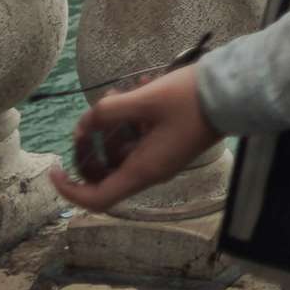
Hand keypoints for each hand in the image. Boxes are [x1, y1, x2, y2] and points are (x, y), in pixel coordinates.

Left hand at [47, 65, 221, 213]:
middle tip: (86, 122)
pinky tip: (137, 92)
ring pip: (120, 155)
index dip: (69, 189)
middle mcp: (150, 171)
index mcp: (143, 170)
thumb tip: (85, 123)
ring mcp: (160, 158)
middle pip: (105, 176)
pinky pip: (138, 141)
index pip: (97, 198)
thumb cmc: (190, 100)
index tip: (54, 167)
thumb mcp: (145, 100)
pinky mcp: (168, 144)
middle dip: (89, 150)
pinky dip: (130, 122)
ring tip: (117, 96)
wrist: (234, 94)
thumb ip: (108, 112)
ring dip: (111, 130)